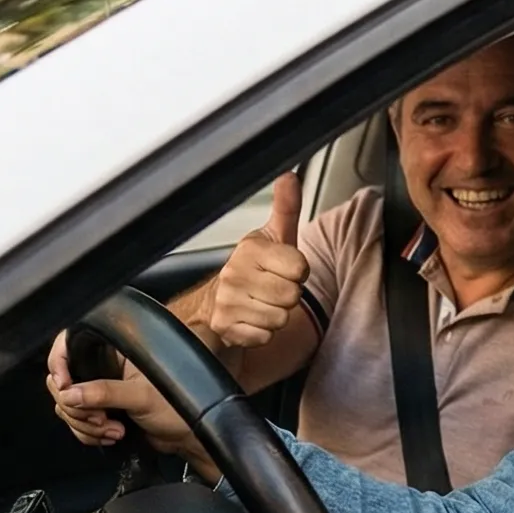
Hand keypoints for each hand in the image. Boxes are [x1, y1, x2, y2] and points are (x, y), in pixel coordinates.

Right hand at [47, 332, 209, 465]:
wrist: (186, 436)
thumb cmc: (178, 406)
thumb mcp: (141, 397)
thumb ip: (105, 393)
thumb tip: (71, 393)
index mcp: (114, 350)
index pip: (69, 345)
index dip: (59, 365)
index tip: (64, 386)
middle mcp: (103, 365)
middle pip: (63, 382)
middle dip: (77, 408)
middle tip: (100, 419)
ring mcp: (99, 388)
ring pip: (67, 405)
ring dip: (85, 425)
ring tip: (115, 431)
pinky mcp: (100, 410)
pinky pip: (76, 421)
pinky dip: (88, 433)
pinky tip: (111, 436)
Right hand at [203, 174, 308, 351]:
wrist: (214, 306)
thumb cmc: (252, 272)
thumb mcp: (272, 238)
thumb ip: (286, 208)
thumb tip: (289, 176)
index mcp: (250, 249)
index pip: (300, 268)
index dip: (298, 273)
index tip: (283, 270)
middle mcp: (233, 272)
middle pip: (292, 296)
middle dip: (287, 297)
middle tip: (270, 290)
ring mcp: (226, 300)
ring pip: (280, 318)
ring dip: (275, 317)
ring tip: (260, 304)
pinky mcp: (224, 326)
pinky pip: (265, 337)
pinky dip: (261, 334)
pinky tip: (249, 321)